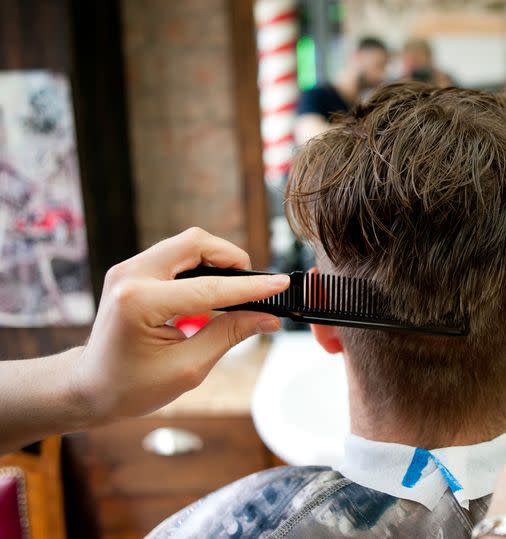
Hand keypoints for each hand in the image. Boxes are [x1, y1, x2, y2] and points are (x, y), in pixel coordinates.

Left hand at [69, 227, 288, 424]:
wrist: (89, 387)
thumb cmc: (131, 386)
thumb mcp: (188, 368)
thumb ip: (229, 335)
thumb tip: (267, 318)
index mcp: (141, 303)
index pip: (209, 287)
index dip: (250, 287)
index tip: (279, 285)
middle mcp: (131, 276)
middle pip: (196, 243)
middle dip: (231, 258)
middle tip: (253, 285)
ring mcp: (128, 269)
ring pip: (186, 243)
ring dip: (216, 260)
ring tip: (234, 290)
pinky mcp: (132, 270)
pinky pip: (175, 254)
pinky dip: (200, 266)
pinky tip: (211, 291)